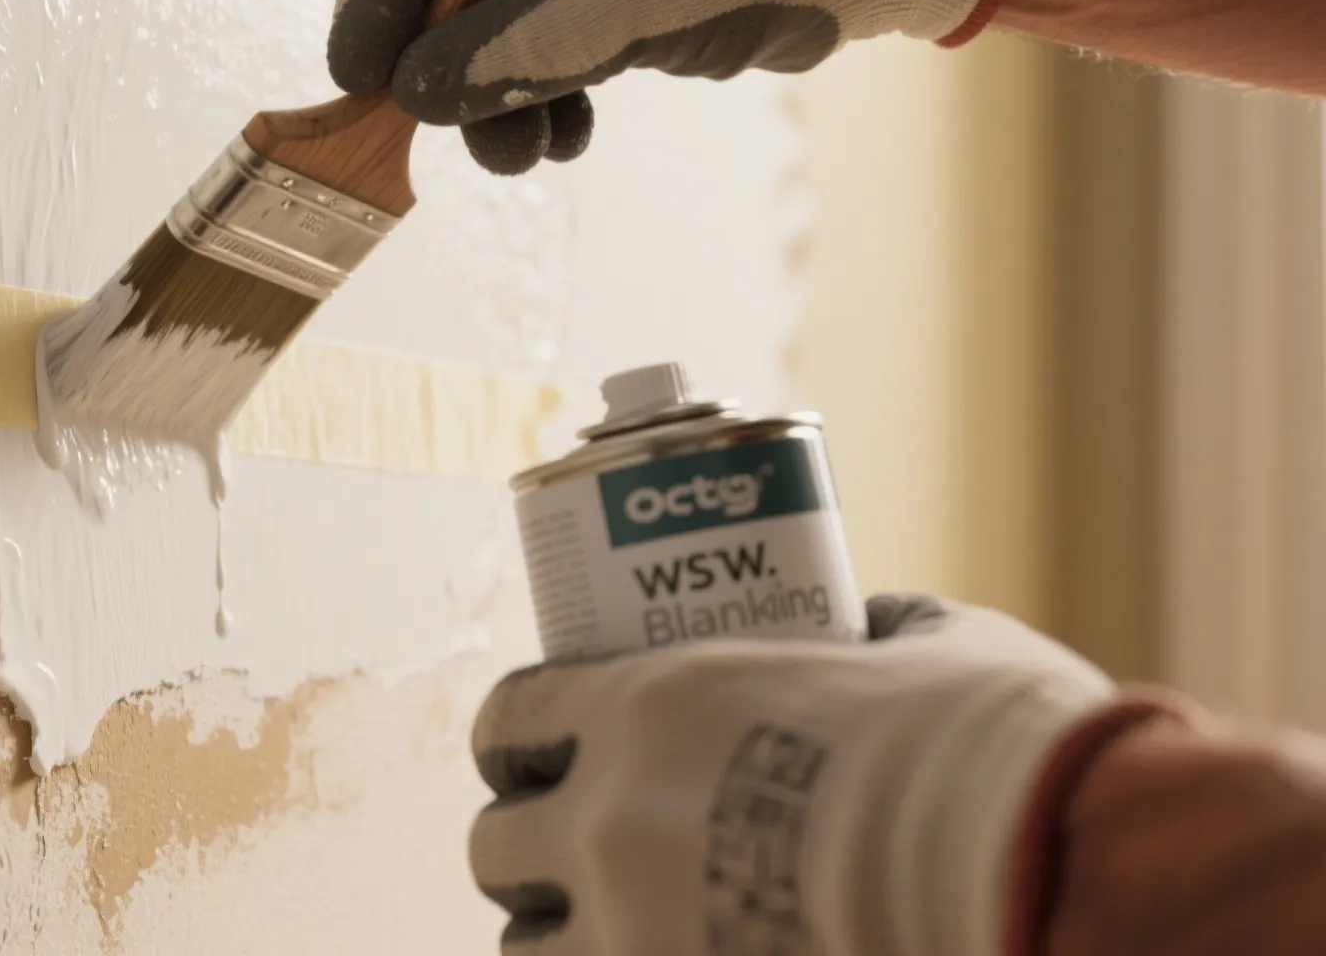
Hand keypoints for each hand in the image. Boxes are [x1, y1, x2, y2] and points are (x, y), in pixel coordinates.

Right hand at [331, 0, 1016, 173]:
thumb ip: (534, 36)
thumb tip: (424, 90)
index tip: (357, 73)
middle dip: (447, 56)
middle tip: (439, 133)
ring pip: (503, 10)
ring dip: (502, 90)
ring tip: (523, 152)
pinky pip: (556, 33)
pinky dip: (550, 87)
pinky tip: (562, 132)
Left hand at [468, 595, 1138, 955]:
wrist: (1053, 870)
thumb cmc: (994, 747)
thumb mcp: (920, 647)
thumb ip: (864, 632)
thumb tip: (865, 625)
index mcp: (646, 710)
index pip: (510, 720)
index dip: (517, 742)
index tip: (535, 756)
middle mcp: (612, 824)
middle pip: (495, 845)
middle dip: (527, 849)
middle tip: (574, 854)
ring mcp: (635, 935)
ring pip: (525, 949)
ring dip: (557, 936)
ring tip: (603, 932)